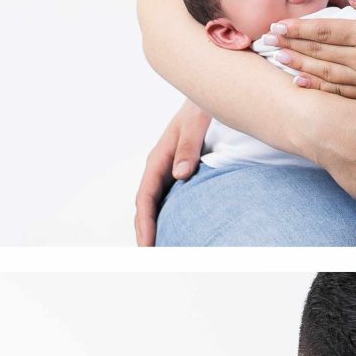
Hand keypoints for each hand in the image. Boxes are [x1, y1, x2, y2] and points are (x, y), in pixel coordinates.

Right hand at [132, 100, 212, 244]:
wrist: (210, 96)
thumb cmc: (202, 107)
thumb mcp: (196, 122)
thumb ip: (188, 146)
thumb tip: (180, 174)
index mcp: (159, 159)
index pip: (145, 198)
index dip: (145, 224)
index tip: (148, 245)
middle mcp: (160, 168)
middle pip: (146, 207)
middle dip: (145, 232)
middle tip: (151, 258)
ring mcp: (169, 171)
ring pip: (155, 205)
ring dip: (155, 227)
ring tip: (161, 251)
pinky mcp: (180, 173)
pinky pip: (169, 200)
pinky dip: (168, 218)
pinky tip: (177, 231)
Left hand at [263, 0, 355, 105]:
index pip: (326, 31)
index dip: (298, 28)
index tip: (277, 24)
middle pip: (318, 52)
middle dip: (290, 44)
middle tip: (266, 40)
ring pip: (323, 73)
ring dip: (297, 64)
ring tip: (276, 58)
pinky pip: (338, 91)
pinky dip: (316, 86)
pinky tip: (300, 80)